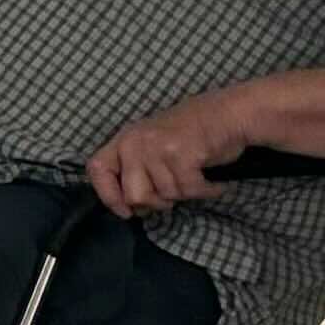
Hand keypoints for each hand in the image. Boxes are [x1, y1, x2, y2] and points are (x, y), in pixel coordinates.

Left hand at [87, 91, 254, 218]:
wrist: (228, 113)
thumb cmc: (192, 133)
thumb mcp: (152, 145)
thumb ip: (136, 170)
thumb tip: (131, 208)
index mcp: (124, 140)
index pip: (97, 170)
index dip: (108, 195)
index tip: (125, 211)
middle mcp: (135, 143)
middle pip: (135, 195)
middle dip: (157, 203)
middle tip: (174, 193)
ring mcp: (157, 148)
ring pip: (166, 195)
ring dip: (186, 193)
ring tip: (196, 176)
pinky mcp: (182, 155)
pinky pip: (190, 190)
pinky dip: (206, 191)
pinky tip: (212, 182)